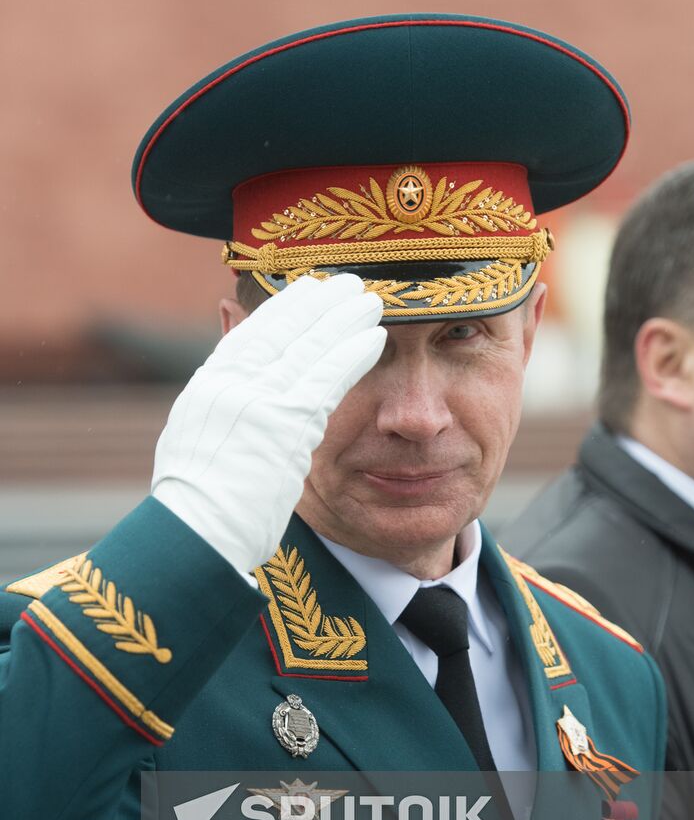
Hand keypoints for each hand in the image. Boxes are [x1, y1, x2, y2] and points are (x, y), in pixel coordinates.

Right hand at [151, 275, 385, 573]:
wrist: (197, 536)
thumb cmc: (198, 504)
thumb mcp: (195, 441)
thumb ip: (220, 401)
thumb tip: (228, 375)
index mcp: (207, 388)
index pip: (249, 335)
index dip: (282, 310)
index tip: (306, 291)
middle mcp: (229, 385)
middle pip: (280, 330)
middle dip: (316, 304)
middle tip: (346, 283)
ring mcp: (255, 401)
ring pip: (307, 346)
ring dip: (341, 320)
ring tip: (368, 300)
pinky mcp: (284, 423)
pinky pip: (325, 378)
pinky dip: (349, 353)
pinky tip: (372, 337)